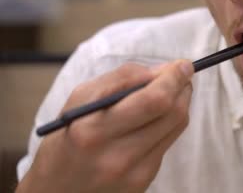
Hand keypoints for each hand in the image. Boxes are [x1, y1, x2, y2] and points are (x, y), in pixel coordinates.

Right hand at [17, 60, 193, 192]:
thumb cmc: (66, 138)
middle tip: (181, 74)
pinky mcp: (144, 181)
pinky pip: (168, 143)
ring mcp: (134, 173)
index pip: (153, 100)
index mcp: (94, 131)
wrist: (57, 190)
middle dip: (182, 87)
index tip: (182, 65)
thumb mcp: (79, 100)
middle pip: (173, 113)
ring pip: (177, 126)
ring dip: (180, 103)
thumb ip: (120, 79)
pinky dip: (167, 124)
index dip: (174, 78)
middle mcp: (117, 156)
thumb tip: (161, 71)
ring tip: (170, 92)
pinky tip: (155, 119)